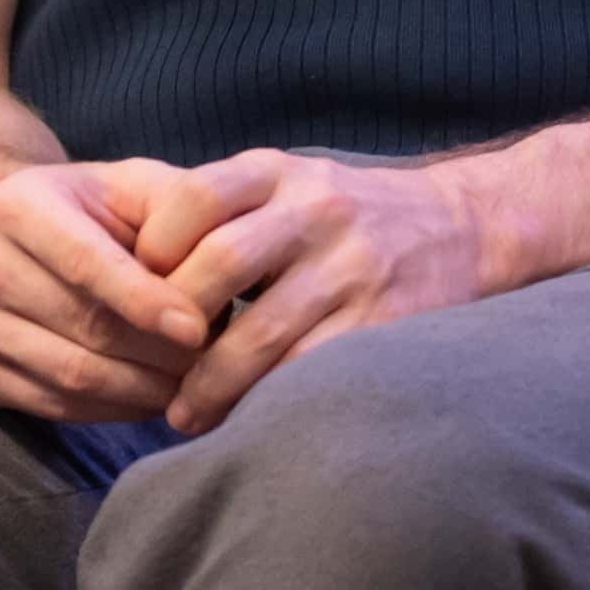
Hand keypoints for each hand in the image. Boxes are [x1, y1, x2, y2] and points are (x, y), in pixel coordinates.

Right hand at [0, 160, 210, 421]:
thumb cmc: (91, 209)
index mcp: (15, 204)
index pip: (87, 263)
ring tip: (189, 384)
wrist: (10, 235)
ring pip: (69, 375)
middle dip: (156, 352)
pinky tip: (148, 397)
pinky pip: (52, 405)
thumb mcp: (130, 184)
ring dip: (141, 390)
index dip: (145, 301)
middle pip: (83, 327)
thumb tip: (219, 265)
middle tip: (211, 363)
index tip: (199, 329)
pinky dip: (110, 410)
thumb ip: (177, 206)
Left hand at [126, 150, 503, 431]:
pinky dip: (269, 398)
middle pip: (221, 263)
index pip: (194, 198)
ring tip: (184, 414)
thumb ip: (224, 215)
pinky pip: (311, 367)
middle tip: (147, 366)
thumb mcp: (288, 185)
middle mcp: (317, 209)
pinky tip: (245, 417)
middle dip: (175, 324)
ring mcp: (354, 264)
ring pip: (263, 330)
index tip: (134, 296)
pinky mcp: (384, 319)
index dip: (152, 250)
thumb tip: (129, 275)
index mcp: (279, 172)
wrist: (460, 226)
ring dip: (212, 382)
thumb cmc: (345, 217)